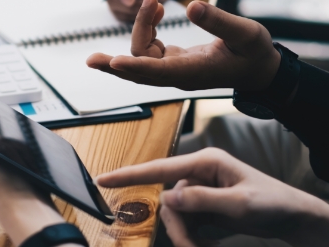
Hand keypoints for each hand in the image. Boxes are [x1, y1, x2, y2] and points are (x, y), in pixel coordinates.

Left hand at [87, 0, 280, 91]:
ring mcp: (172, 69)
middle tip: (90, 59)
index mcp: (194, 71)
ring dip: (139, 29)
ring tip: (151, 2)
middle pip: (137, 71)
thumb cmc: (254, 54)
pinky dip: (147, 28)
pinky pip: (149, 49)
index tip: (114, 61)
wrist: (257, 69)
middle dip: (113, 65)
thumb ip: (219, 22)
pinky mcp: (171, 61)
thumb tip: (192, 6)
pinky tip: (157, 11)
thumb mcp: (246, 33)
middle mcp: (177, 74)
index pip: (158, 71)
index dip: (135, 66)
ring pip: (141, 56)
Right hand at [97, 148, 328, 246]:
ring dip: (186, 236)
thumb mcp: (240, 203)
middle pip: (168, 200)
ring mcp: (202, 192)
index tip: (104, 180)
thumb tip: (169, 198)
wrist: (295, 219)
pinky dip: (194, 239)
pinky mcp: (206, 209)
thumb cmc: (274, 202)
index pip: (160, 168)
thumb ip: (202, 200)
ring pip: (177, 216)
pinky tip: (209, 245)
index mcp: (205, 162)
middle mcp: (199, 175)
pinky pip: (188, 224)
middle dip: (177, 226)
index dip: (130, 174)